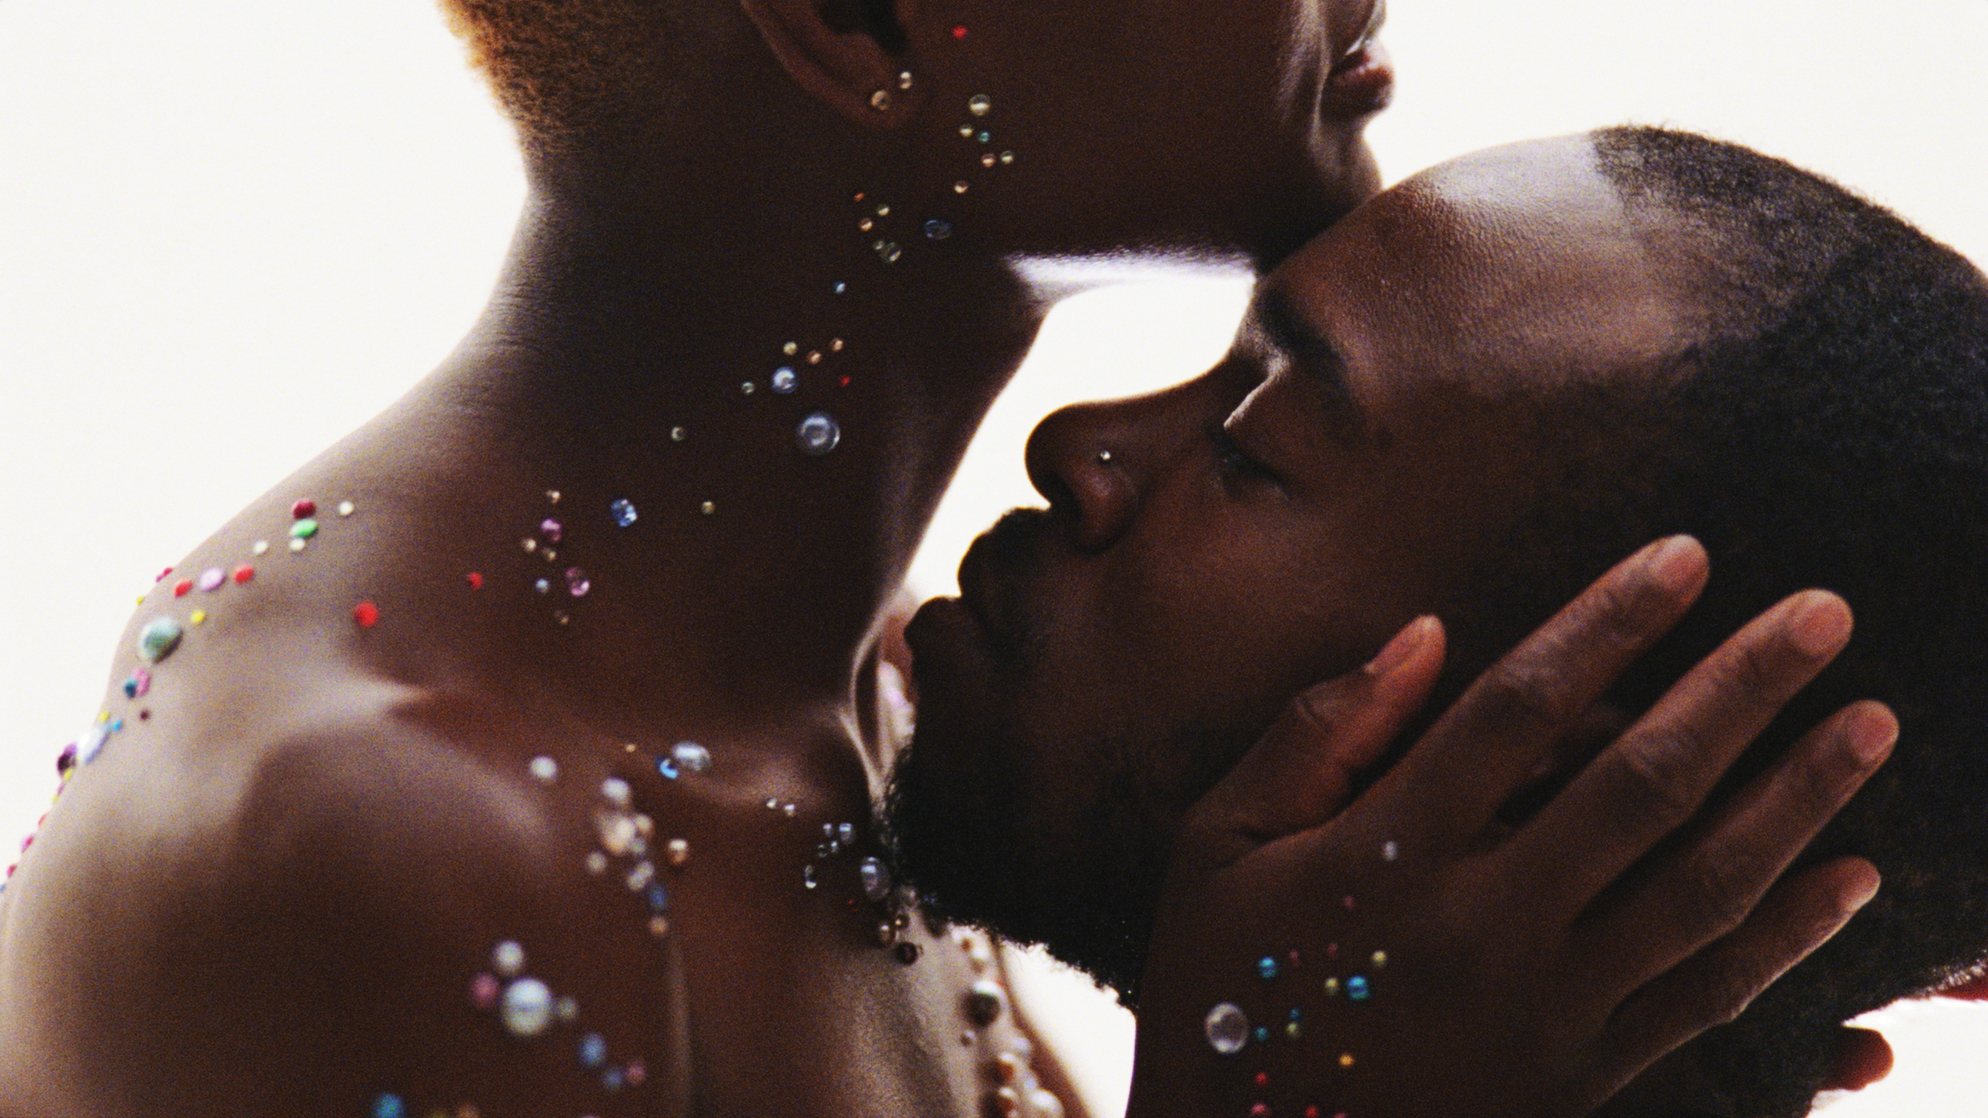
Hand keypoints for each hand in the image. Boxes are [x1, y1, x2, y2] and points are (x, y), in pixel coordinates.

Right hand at [1128, 536, 1891, 1117]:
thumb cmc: (1222, 988)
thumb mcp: (1216, 846)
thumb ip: (1315, 734)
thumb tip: (1429, 635)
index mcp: (1386, 853)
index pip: (1522, 708)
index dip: (1610, 622)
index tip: (1684, 555)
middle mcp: (1481, 923)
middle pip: (1641, 784)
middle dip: (1744, 688)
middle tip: (1827, 614)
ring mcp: (1542, 1008)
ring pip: (1700, 889)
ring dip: (1796, 800)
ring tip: (1869, 725)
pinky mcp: (1579, 1076)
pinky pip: (1703, 998)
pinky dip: (1787, 939)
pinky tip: (1853, 880)